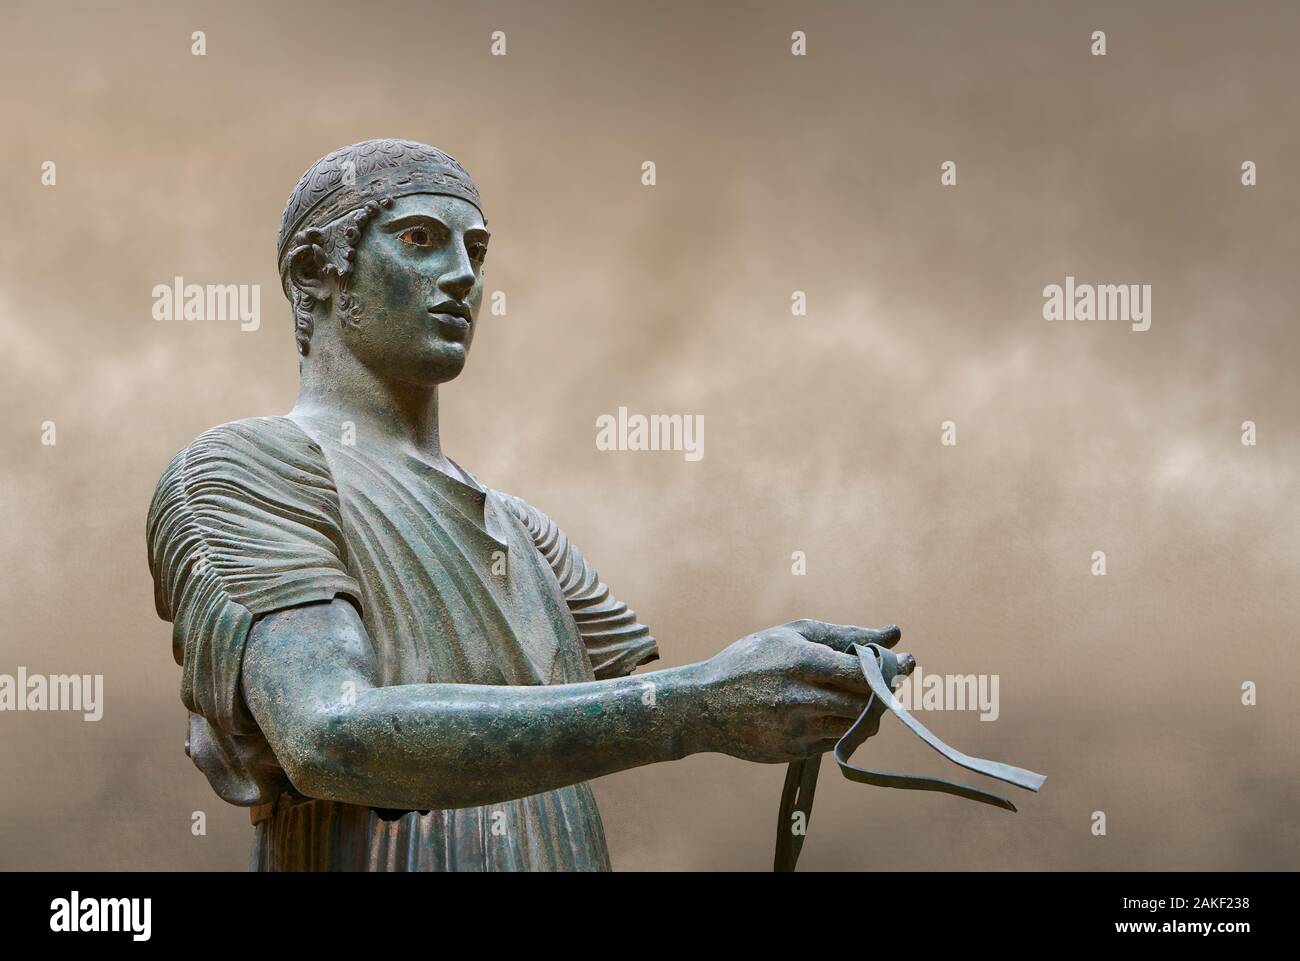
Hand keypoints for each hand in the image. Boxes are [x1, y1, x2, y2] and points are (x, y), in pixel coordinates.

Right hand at [692, 620, 906, 762]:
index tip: (905, 663)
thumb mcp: (793, 635)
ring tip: (858, 696)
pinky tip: (833, 714)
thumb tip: (894, 633)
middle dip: (883, 692)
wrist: (702, 705)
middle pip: (866, 702)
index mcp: (802, 661)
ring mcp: (797, 729)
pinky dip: (845, 728)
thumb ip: (845, 635)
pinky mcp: (794, 752)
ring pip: (856, 725)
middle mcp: (801, 698)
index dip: (890, 668)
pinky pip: (837, 742)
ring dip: (868, 713)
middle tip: (883, 681)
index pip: (865, 671)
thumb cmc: (751, 660)